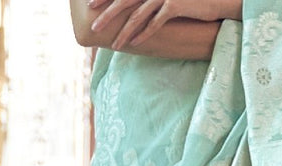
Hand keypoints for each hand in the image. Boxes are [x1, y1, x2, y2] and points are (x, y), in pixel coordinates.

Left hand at [87, 0, 240, 49]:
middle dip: (107, 14)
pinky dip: (145, 34)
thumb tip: (137, 14)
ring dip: (124, 31)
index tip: (91, 5)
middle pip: (125, 0)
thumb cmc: (190, 0)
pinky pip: (156, 22)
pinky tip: (135, 44)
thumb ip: (151, 2)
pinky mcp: (175, 5)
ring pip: (138, 15)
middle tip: (94, 26)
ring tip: (114, 45)